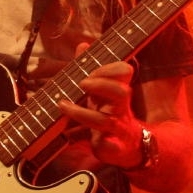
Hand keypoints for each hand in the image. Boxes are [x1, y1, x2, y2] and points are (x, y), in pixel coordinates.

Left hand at [57, 45, 143, 168]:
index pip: (124, 72)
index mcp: (117, 91)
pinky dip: (101, 144)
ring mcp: (118, 128)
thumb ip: (91, 68)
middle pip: (121, 93)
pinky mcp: (114, 148)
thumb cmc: (110, 113)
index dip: (109, 68)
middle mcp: (121, 107)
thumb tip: (83, 44)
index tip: (88, 71)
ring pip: (106, 120)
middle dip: (102, 85)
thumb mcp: (100, 91)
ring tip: (62, 106)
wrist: (129, 146)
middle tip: (82, 83)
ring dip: (82, 113)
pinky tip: (81, 140)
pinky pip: (110, 147)